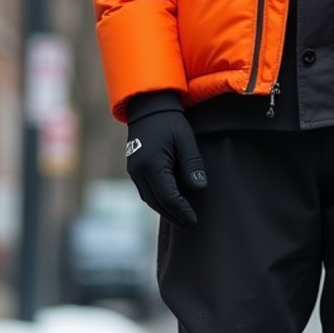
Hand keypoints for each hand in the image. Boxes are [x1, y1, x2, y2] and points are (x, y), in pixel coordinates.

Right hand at [125, 96, 206, 228]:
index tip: (194, 220)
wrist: (148, 107)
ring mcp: (133, 171)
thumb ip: (192, 164)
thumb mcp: (186, 141)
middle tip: (190, 225)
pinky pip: (145, 191)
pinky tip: (169, 203)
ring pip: (149, 199)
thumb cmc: (170, 122)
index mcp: (151, 165)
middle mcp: (138, 172)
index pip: (168, 197)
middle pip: (157, 203)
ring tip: (181, 218)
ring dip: (165, 210)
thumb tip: (200, 188)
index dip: (181, 211)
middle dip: (174, 216)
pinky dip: (158, 200)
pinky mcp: (134, 169)